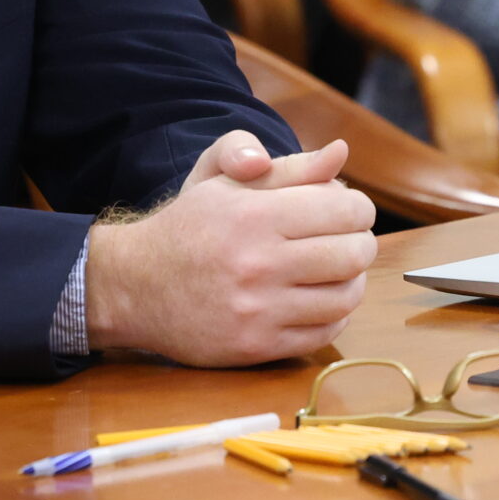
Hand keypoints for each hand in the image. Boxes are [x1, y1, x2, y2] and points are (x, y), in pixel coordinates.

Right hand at [84, 140, 375, 364]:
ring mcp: (256, 309)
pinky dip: (335, 315)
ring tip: (339, 270)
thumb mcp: (226, 181)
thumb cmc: (189, 226)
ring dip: (353, 281)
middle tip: (352, 240)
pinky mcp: (255, 346)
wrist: (136, 285)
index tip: (353, 210)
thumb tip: (339, 153)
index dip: (360, 208)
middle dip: (362, 243)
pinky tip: (320, 298)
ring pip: (345, 297)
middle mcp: (256, 263)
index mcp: (252, 214)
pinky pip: (323, 333)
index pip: (343, 210)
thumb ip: (288, 167)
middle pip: (352, 255)